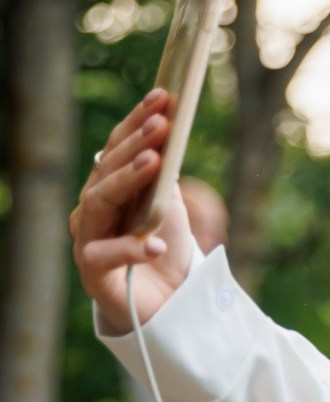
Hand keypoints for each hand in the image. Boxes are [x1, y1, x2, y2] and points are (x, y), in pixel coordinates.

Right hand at [69, 89, 193, 334]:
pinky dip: (131, 248)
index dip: (138, 121)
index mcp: (108, 187)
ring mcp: (88, 240)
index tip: (164, 97)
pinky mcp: (93, 274)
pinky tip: (155, 245)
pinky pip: (106, 255)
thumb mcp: (169, 206)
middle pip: (106, 170)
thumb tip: (167, 128)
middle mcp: (91, 209)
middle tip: (161, 123)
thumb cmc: (166, 250)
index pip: (118, 147)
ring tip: (154, 163)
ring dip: (127, 180)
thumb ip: (164, 175)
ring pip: (99, 202)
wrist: (169, 304)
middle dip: (134, 144)